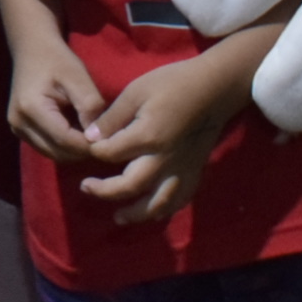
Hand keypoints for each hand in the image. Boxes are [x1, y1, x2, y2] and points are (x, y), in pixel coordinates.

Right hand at [4, 25, 107, 163]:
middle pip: (59, 153)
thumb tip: (99, 137)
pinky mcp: (20, 130)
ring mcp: (17, 129)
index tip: (113, 139)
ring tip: (92, 134)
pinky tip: (77, 131)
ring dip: (75, 150)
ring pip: (54, 155)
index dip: (91, 145)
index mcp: (31, 109)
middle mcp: (19, 123)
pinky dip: (65, 146)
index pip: (66, 141)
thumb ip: (90, 107)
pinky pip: (47, 148)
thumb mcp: (78, 78)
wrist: (32, 49)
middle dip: (84, 150)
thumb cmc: (57, 60)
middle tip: (105, 138)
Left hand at [81, 53, 250, 224]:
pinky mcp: (197, 170)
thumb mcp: (135, 92)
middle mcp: (166, 160)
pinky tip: (154, 214)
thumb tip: (90, 138)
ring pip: (160, 202)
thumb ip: (112, 118)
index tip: (85, 147)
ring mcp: (184, 168)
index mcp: (148, 137)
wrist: (216, 88)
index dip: (93, 152)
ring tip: (119, 217)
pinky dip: (166, 210)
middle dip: (106, 191)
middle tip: (86, 188)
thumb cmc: (172, 83)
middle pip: (132, 186)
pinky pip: (182, 198)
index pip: (110, 154)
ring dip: (138, 214)